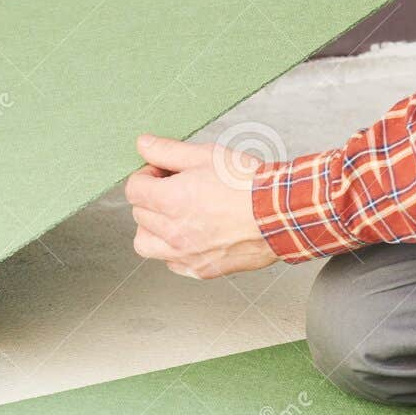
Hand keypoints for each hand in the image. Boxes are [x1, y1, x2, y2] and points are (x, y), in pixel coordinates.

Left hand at [126, 135, 279, 279]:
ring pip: (146, 243)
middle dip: (151, 198)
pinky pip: (170, 262)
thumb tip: (143, 144)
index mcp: (171, 200)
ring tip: (175, 215)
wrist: (281, 214)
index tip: (162, 173)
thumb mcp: (206, 155)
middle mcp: (173, 232)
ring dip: (153, 227)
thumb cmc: (248, 185)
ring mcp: (186, 254)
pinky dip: (173, 249)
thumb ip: (168, 151)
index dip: (146, 175)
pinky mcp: (200, 269)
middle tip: (174, 189)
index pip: (133, 189)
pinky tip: (191, 234)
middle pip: (139, 214)